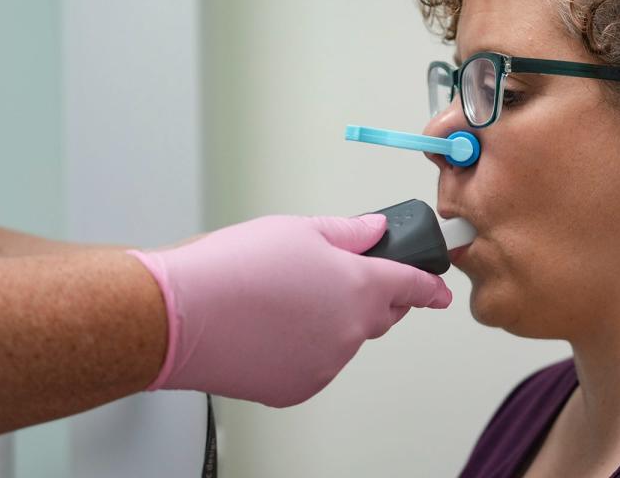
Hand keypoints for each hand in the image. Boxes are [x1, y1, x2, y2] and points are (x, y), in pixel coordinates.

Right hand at [128, 214, 451, 406]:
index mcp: (360, 287)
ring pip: (344, 339)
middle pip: (380, 314)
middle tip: (338, 279)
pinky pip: (315, 364)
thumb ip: (348, 233)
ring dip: (332, 322)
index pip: (411, 286)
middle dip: (373, 297)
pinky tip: (272, 328)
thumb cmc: (233, 268)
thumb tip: (374, 232)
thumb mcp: (298, 230)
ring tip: (285, 300)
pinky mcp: (298, 388)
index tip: (439, 292)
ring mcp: (326, 364)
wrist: (180, 315)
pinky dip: (305, 349)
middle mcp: (351, 331)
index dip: (428, 286)